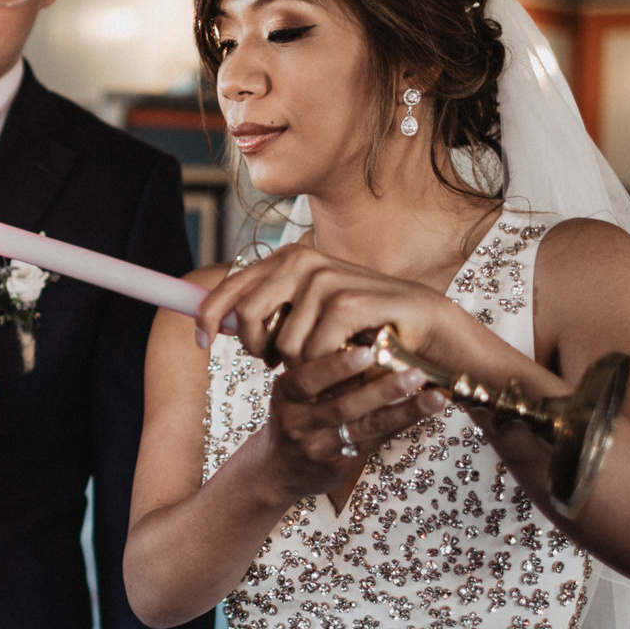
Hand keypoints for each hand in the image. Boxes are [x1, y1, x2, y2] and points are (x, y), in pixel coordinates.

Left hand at [197, 241, 455, 370]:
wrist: (427, 330)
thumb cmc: (365, 326)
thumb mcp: (310, 315)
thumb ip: (271, 311)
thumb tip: (219, 324)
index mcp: (286, 261)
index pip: (230, 285)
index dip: (208, 315)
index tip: (202, 342)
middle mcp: (302, 261)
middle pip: (248, 315)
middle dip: (259, 349)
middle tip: (278, 364)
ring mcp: (326, 278)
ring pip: (283, 342)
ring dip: (302, 365)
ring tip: (329, 359)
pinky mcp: (348, 300)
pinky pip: (313, 350)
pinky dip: (327, 367)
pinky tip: (349, 360)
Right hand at [264, 345, 448, 496]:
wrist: (277, 469)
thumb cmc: (294, 415)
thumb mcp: (292, 392)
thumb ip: (319, 371)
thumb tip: (366, 330)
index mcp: (286, 395)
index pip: (307, 379)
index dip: (336, 366)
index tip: (367, 350)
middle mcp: (299, 422)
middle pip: (342, 406)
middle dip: (380, 390)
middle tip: (415, 372)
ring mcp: (320, 446)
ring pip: (366, 426)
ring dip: (403, 410)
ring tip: (435, 396)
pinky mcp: (340, 464)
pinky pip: (377, 440)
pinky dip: (403, 423)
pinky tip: (427, 410)